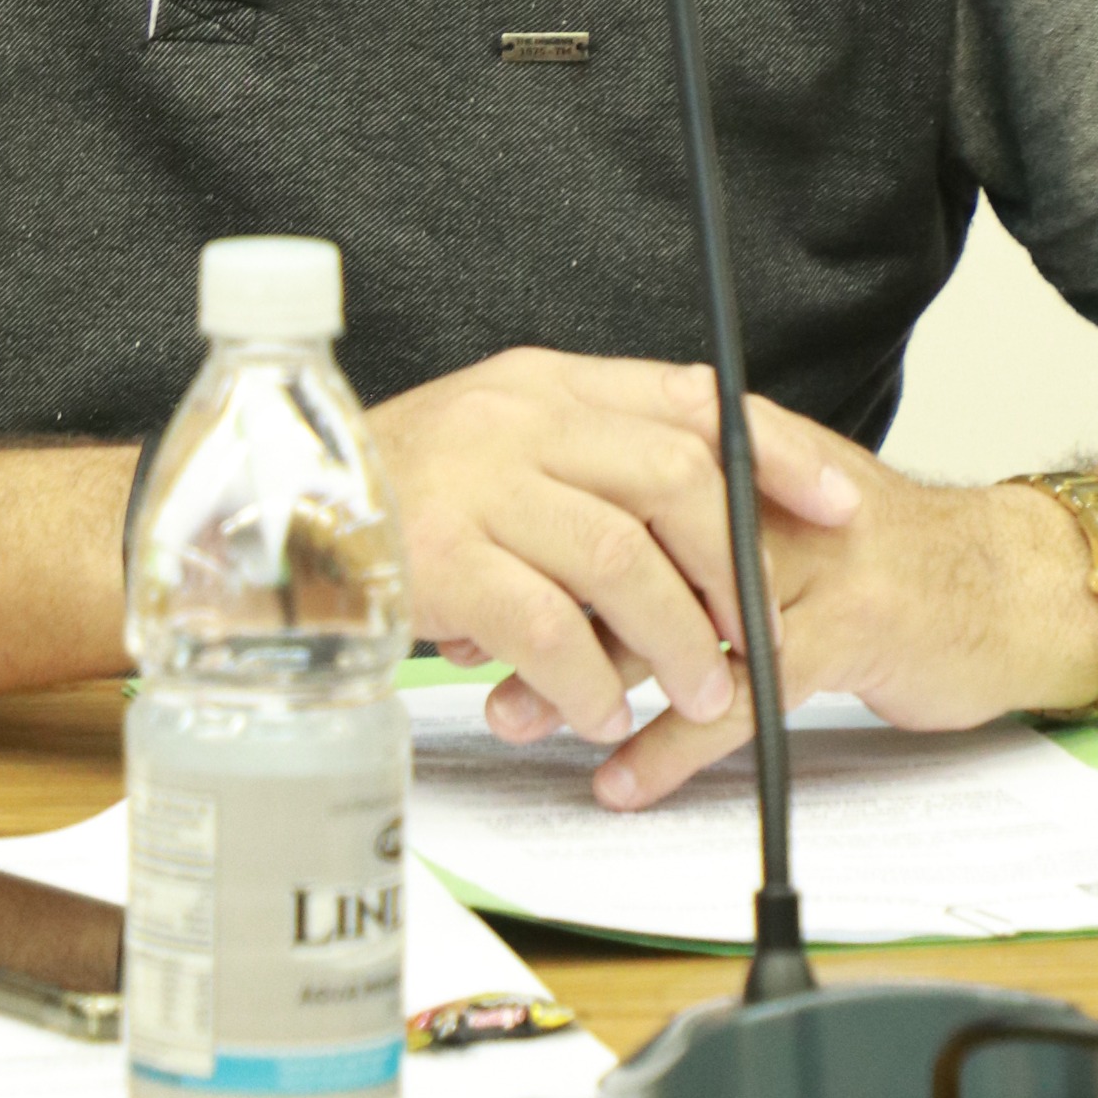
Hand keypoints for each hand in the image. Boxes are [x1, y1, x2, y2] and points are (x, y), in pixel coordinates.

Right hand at [369, 349, 862, 748]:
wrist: (263, 528)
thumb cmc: (381, 500)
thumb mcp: (487, 449)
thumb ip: (576, 465)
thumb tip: (680, 526)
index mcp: (538, 384)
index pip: (685, 396)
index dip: (771, 449)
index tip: (834, 501)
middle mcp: (515, 417)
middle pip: (673, 478)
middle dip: (733, 569)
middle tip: (759, 638)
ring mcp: (476, 480)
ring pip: (623, 559)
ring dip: (676, 642)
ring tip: (696, 694)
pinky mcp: (441, 553)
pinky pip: (549, 626)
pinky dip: (590, 680)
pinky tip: (599, 713)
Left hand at [481, 402, 1097, 805]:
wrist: (1005, 583)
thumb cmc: (876, 557)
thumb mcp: (767, 516)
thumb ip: (673, 527)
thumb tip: (554, 564)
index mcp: (731, 454)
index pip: (610, 475)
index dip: (531, 526)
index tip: (463, 573)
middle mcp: (760, 495)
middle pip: (623, 541)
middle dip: (539, 599)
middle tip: (467, 647)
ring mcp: (802, 559)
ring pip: (668, 616)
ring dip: (589, 673)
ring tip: (523, 715)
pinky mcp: (842, 628)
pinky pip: (738, 693)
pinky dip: (672, 745)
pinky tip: (623, 779)